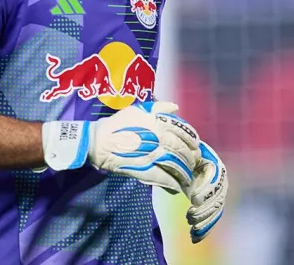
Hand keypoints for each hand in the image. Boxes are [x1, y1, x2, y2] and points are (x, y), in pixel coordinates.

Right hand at [42, 101, 200, 192]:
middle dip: (192, 158)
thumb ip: (158, 107)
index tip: (195, 146)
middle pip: (183, 150)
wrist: (98, 142)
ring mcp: (152, 155)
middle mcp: (159, 138)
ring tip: (188, 176)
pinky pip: (164, 178)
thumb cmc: (117, 124)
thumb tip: (175, 107)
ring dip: (185, 172)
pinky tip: (177, 186)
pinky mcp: (144, 170)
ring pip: (177, 165)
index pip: (185, 133)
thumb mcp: (138, 110)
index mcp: (159, 123)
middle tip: (194, 162)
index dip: (193, 141)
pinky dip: (173, 184)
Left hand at [185, 141, 227, 242]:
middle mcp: (220, 181)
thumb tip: (185, 165)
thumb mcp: (184, 154)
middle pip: (216, 198)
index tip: (194, 199)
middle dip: (204, 210)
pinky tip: (195, 238)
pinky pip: (212, 219)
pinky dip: (204, 230)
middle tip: (190, 216)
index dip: (206, 190)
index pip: (215, 179)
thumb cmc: (184, 156)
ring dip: (205, 222)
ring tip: (192, 229)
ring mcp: (218, 195)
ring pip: (215, 211)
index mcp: (215, 166)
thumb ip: (184, 158)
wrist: (187, 162)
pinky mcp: (212, 206)